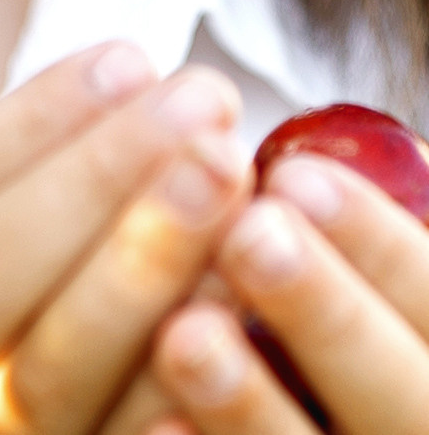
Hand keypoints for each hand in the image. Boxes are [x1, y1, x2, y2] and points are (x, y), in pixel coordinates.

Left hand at [137, 149, 428, 428]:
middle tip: (248, 235)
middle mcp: (417, 429)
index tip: (295, 177)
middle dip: (325, 315)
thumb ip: (386, 226)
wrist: (355, 413)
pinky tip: (158, 428)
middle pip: (400, 400)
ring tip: (184, 334)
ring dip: (250, 406)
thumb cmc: (366, 324)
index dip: (380, 249)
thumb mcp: (388, 278)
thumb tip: (333, 153)